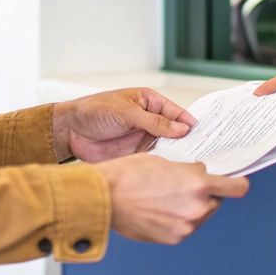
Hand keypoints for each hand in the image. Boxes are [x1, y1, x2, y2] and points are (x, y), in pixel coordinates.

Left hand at [53, 88, 195, 161]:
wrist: (70, 131)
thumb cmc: (94, 111)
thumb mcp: (126, 113)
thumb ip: (154, 122)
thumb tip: (182, 129)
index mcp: (150, 102)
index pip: (177, 112)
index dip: (191, 122)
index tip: (205, 133)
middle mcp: (151, 120)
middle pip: (176, 131)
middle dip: (189, 140)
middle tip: (206, 152)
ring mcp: (144, 138)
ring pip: (168, 147)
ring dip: (178, 154)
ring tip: (195, 165)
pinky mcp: (137, 155)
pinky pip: (156, 159)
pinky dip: (165, 165)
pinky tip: (175, 172)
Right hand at [95, 154, 248, 244]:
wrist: (104, 197)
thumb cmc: (129, 175)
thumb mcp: (165, 161)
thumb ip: (189, 170)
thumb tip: (201, 174)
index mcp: (198, 184)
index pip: (237, 188)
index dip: (236, 184)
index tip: (233, 183)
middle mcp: (197, 208)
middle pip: (217, 202)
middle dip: (206, 195)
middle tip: (184, 187)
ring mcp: (186, 226)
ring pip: (201, 216)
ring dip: (192, 208)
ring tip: (167, 199)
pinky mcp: (174, 239)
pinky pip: (186, 227)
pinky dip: (178, 220)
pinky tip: (160, 210)